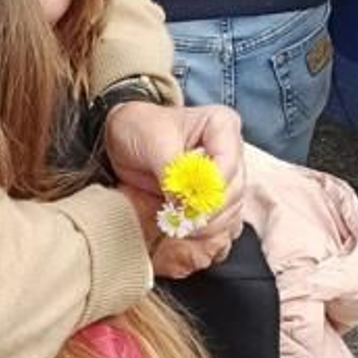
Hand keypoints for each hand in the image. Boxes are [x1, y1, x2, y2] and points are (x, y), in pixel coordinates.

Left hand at [104, 100, 245, 260]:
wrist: (124, 141)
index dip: (206, 187)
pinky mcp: (216, 198)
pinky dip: (205, 231)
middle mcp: (230, 151)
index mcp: (222, 126)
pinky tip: (185, 228)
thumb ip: (172, 169)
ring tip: (176, 223)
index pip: (228, 164)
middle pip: (233, 191)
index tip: (181, 200)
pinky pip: (223, 223)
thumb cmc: (139, 128)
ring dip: (204, 224)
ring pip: (231, 210)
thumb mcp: (151, 140)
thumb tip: (184, 202)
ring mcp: (226, 177)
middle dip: (205, 210)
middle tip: (176, 217)